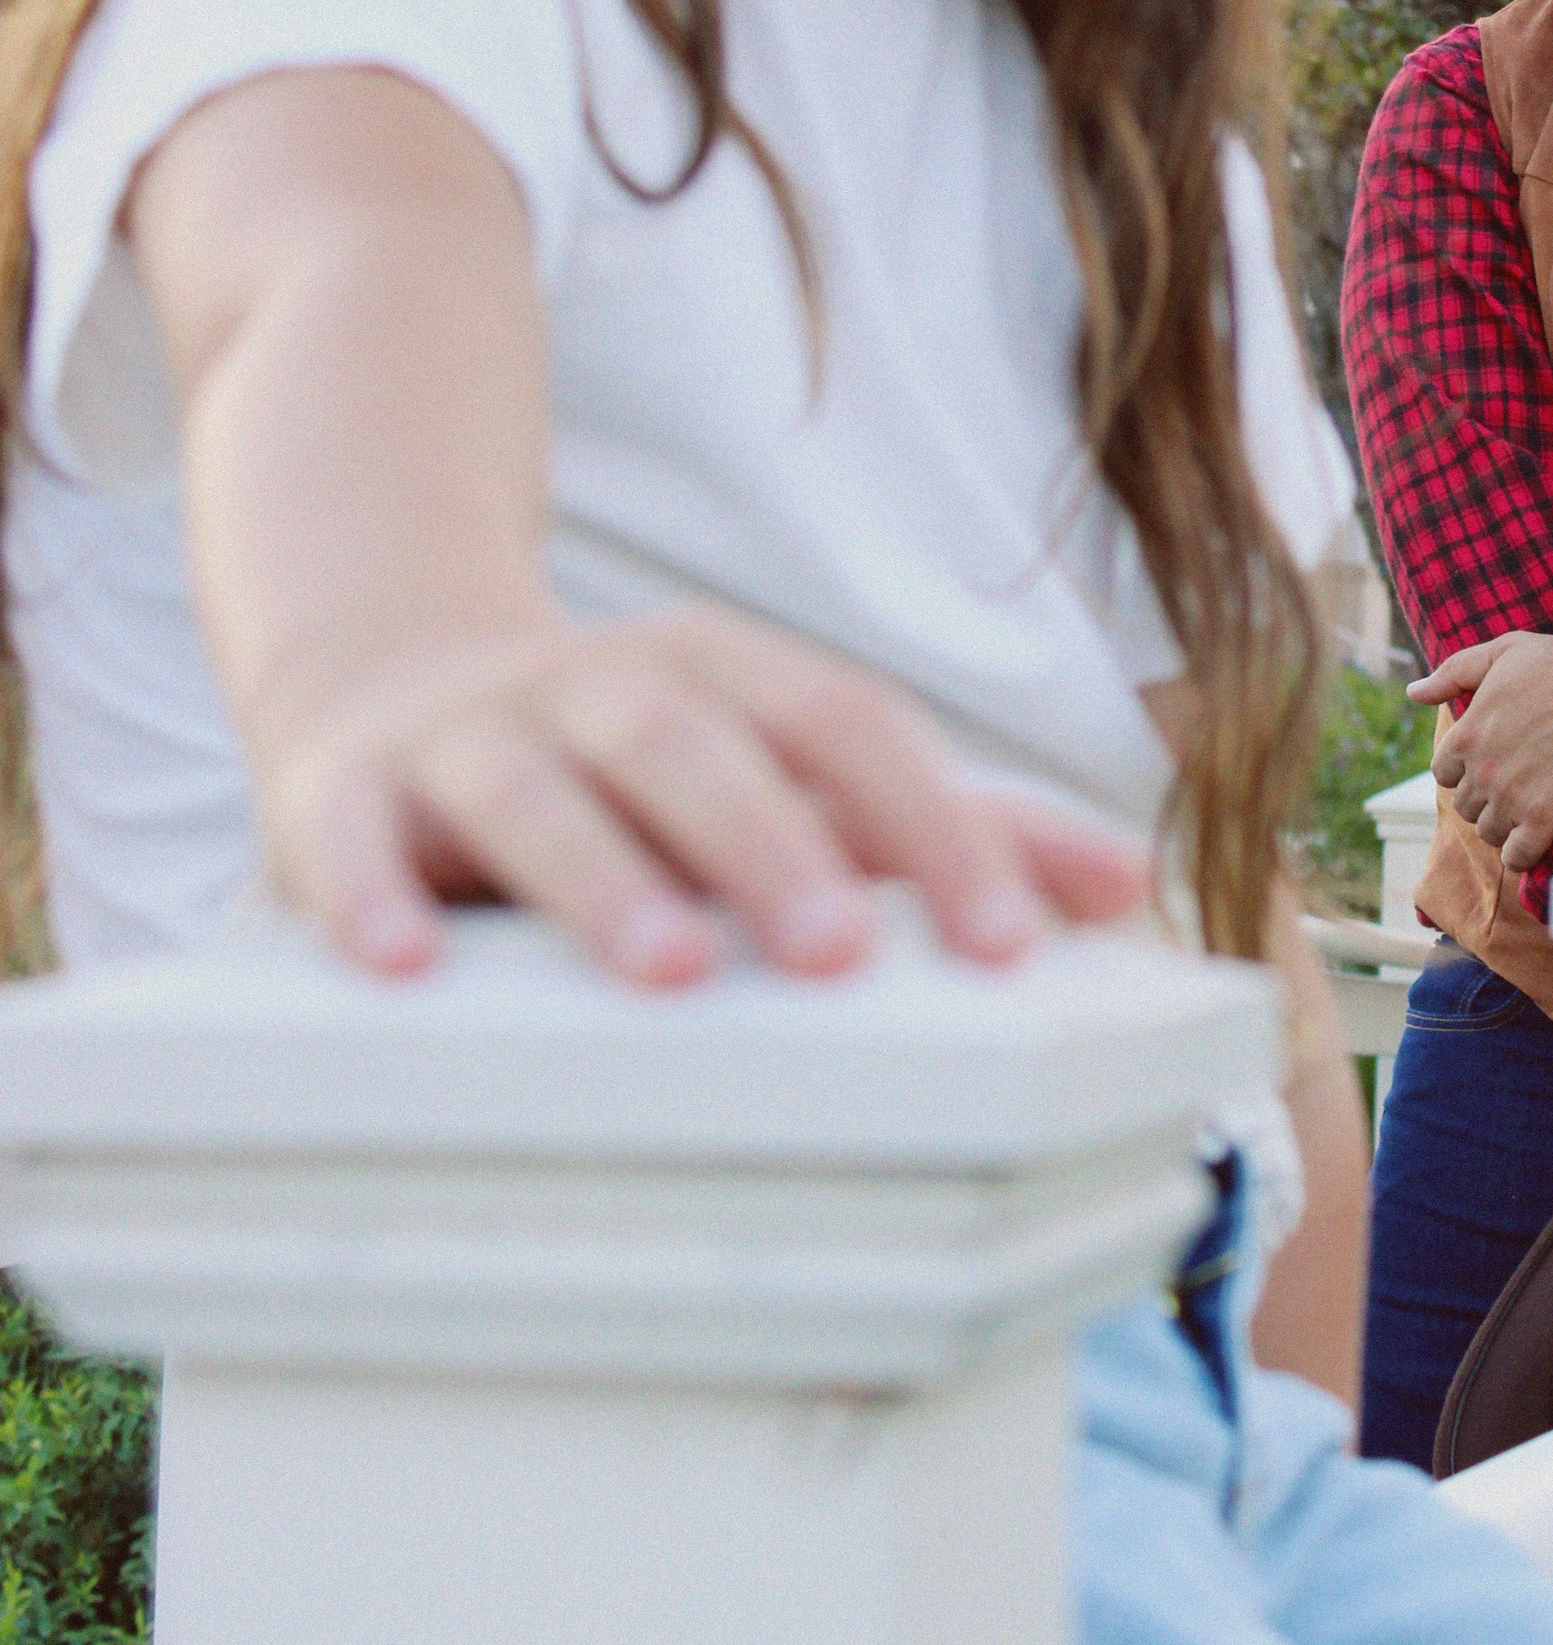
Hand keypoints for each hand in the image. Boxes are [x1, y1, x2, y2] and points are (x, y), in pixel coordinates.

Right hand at [258, 603, 1148, 986]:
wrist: (389, 673)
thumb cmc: (636, 762)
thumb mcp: (784, 771)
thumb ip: (943, 830)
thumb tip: (1119, 887)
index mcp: (728, 678)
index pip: (850, 731)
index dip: (935, 829)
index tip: (1008, 943)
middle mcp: (602, 689)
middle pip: (697, 749)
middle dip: (770, 846)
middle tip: (840, 948)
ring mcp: (469, 736)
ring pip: (539, 790)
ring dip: (603, 875)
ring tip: (666, 971)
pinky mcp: (341, 793)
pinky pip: (348, 842)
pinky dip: (370, 896)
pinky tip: (403, 966)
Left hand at [1407, 631, 1552, 874]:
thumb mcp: (1504, 652)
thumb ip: (1453, 673)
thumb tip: (1413, 692)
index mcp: (1467, 735)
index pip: (1445, 774)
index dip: (1467, 771)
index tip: (1492, 764)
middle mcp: (1483, 772)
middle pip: (1466, 806)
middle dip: (1487, 798)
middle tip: (1517, 786)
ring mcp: (1513, 799)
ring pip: (1489, 832)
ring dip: (1505, 825)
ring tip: (1530, 809)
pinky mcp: (1548, 820)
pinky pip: (1518, 856)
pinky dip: (1523, 853)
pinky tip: (1539, 837)